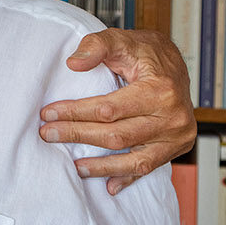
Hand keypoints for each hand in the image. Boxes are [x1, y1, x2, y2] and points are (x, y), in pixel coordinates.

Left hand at [38, 28, 195, 195]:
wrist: (176, 64)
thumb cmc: (146, 52)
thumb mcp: (121, 39)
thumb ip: (96, 45)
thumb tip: (73, 63)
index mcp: (160, 89)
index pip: (108, 108)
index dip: (75, 112)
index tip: (48, 114)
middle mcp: (173, 117)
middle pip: (117, 135)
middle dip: (78, 136)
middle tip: (48, 135)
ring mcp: (177, 136)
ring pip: (134, 159)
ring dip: (102, 166)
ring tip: (75, 166)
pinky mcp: (176, 147)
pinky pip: (150, 168)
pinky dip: (127, 177)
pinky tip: (109, 185)